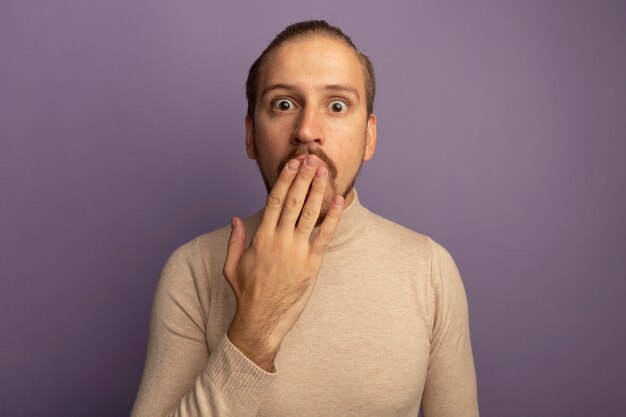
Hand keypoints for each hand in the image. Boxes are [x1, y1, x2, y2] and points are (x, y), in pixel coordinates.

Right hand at [222, 154, 344, 370]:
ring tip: (325, 172)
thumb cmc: (246, 294)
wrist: (261, 320)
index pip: (275, 200)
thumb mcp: (232, 266)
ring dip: (318, 190)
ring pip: (310, 213)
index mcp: (261, 237)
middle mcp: (279, 240)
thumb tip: (236, 218)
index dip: (285, 179)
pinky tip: (338, 200)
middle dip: (304, 177)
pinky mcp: (312, 264)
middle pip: (294, 201)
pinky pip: (325, 235)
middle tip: (312, 158)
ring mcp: (297, 251)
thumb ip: (234, 240)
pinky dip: (333, 216)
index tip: (292, 164)